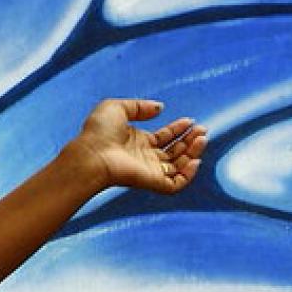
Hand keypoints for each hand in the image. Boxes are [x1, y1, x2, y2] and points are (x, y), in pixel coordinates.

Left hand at [67, 98, 207, 193]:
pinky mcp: (151, 182)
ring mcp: (148, 170)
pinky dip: (188, 175)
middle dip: (190, 140)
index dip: (178, 129)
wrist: (90, 153)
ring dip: (193, 153)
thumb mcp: (116, 108)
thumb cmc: (97, 132)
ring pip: (179, 166)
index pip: (164, 137)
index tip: (190, 121)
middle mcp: (144, 157)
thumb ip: (139, 106)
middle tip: (202, 130)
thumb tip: (160, 108)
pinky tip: (194, 160)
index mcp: (136, 142)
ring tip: (201, 138)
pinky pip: (175, 184)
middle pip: (175, 151)